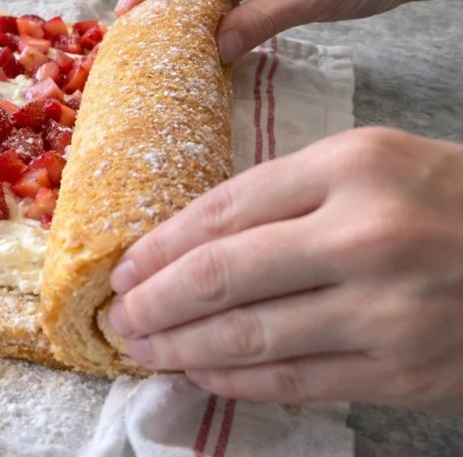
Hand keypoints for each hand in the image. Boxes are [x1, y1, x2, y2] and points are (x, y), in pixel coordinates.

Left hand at [107, 127, 462, 410]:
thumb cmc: (443, 202)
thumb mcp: (368, 166)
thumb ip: (285, 196)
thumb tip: (188, 243)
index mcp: (351, 167)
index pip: (223, 211)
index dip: (159, 246)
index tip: (123, 268)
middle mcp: (367, 236)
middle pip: (223, 276)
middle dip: (155, 302)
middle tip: (118, 316)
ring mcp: (388, 311)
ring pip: (250, 337)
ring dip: (180, 347)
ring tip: (142, 348)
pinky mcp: (404, 372)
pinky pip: (295, 381)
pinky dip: (234, 380)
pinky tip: (200, 371)